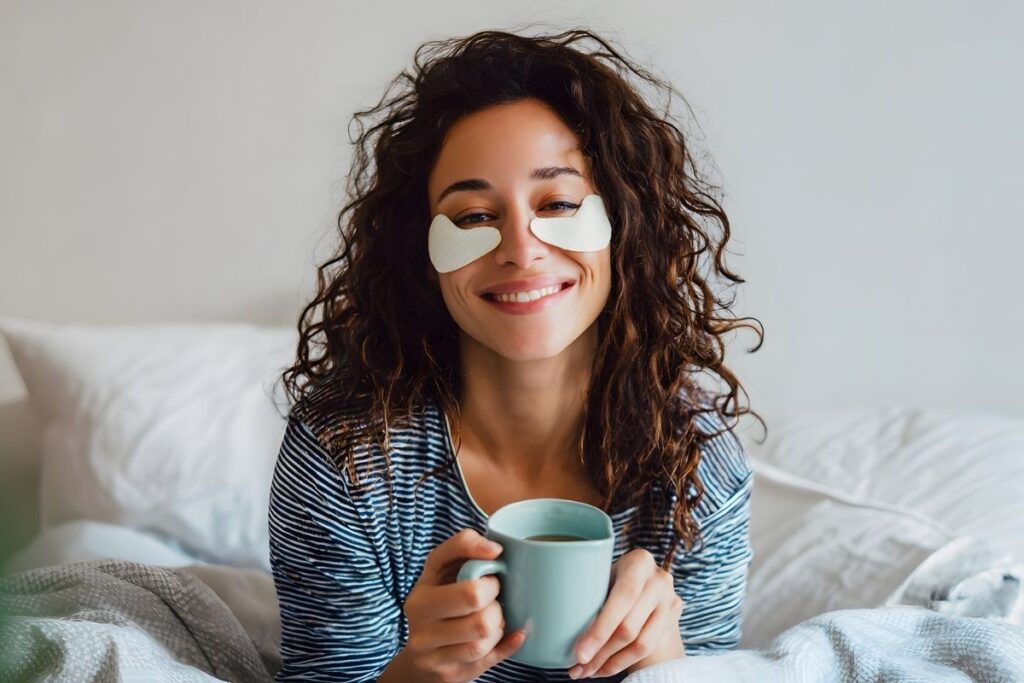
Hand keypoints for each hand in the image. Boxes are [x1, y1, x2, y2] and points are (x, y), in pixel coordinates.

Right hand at [399, 529, 527, 682]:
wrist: (421, 659)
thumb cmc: (441, 604)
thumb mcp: (443, 572)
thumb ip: (464, 548)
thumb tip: (494, 549)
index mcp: (421, 590)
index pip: (455, 560)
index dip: (482, 557)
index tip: (496, 556)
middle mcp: (419, 619)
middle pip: (474, 598)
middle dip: (494, 596)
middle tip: (494, 597)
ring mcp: (430, 650)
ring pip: (483, 633)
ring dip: (497, 625)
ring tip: (492, 619)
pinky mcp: (447, 674)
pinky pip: (489, 657)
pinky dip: (505, 644)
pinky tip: (506, 635)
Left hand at [568, 548, 684, 678]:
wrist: (645, 580)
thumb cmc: (611, 577)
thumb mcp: (603, 575)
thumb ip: (587, 591)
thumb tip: (547, 619)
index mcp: (639, 561)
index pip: (622, 598)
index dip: (600, 630)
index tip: (579, 653)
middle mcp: (659, 579)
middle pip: (629, 626)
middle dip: (600, 652)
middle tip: (577, 668)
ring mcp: (670, 600)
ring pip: (640, 643)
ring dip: (610, 663)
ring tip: (586, 671)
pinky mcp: (674, 617)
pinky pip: (646, 649)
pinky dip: (621, 662)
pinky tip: (602, 668)